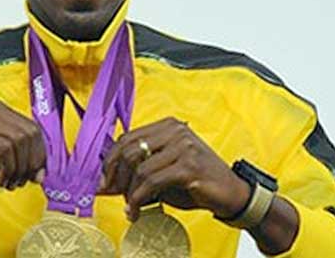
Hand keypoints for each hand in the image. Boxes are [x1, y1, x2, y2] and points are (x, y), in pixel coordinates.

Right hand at [0, 98, 45, 192]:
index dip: (40, 154)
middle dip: (32, 162)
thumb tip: (42, 170)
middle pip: (31, 132)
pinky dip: (8, 169)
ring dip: (19, 168)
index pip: (33, 127)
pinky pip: (5, 148)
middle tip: (22, 182)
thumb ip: (18, 159)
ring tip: (9, 183)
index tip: (36, 176)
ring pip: (20, 140)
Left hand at [100, 117, 250, 220]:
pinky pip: (152, 181)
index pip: (127, 138)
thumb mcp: (164, 172)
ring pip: (139, 168)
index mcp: (168, 125)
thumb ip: (138, 173)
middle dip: (116, 176)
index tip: (103, 181)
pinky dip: (139, 198)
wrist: (231, 194)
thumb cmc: (197, 182)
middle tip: (111, 195)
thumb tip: (106, 184)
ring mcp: (183, 146)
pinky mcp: (189, 165)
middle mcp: (175, 130)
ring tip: (129, 207)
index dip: (110, 161)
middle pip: (129, 150)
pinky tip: (137, 210)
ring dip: (129, 192)